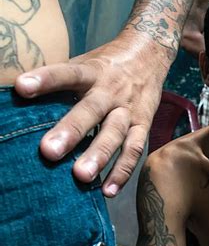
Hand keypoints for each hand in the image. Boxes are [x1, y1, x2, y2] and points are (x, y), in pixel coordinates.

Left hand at [15, 33, 166, 196]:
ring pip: (116, 133)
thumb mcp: (86, 62)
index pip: (68, 73)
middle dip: (72, 130)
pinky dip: (123, 171)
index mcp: (93, 71)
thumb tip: (22, 98)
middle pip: (92, 109)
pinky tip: (108, 191)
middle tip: (49, 151)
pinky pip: (135, 149)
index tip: (22, 87)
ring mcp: (129, 109)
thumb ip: (63, 80)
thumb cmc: (107, 64)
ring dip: (100, 155)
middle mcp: (112, 91)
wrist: (149, 54)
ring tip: (82, 177)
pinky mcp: (144, 123)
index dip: (46, 79)